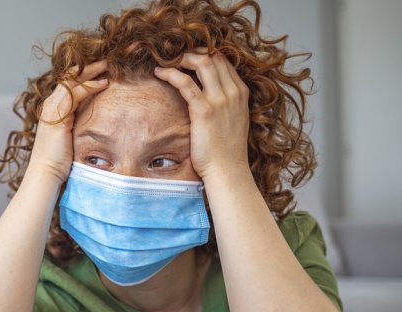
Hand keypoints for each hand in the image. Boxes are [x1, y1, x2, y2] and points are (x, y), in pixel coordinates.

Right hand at [27, 60, 108, 183]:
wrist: (46, 174)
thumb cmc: (59, 161)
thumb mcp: (70, 137)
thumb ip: (78, 124)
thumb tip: (96, 121)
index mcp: (52, 109)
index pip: (68, 84)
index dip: (84, 74)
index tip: (102, 69)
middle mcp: (50, 105)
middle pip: (69, 77)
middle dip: (88, 67)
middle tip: (107, 60)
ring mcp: (52, 109)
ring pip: (72, 81)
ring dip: (91, 71)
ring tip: (108, 65)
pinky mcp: (57, 116)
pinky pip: (75, 94)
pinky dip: (90, 86)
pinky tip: (104, 83)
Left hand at [153, 48, 249, 180]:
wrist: (227, 170)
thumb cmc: (226, 150)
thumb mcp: (233, 120)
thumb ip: (226, 103)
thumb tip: (209, 95)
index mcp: (241, 93)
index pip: (224, 61)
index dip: (205, 54)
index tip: (188, 57)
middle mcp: (233, 92)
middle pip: (214, 56)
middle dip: (193, 52)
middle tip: (176, 56)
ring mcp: (220, 100)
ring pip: (202, 62)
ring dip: (182, 58)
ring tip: (167, 61)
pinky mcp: (203, 110)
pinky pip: (185, 82)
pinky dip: (170, 73)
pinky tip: (160, 72)